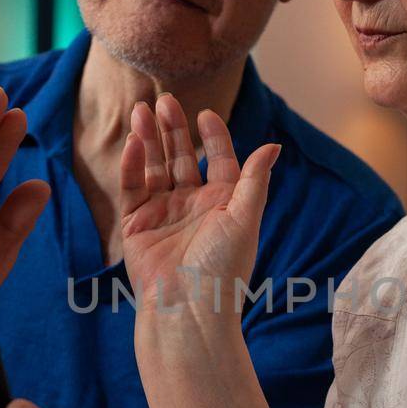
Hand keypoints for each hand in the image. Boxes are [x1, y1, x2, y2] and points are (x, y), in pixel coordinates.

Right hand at [120, 93, 279, 315]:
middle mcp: (192, 205)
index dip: (213, 137)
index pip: (218, 161)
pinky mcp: (136, 225)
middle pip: (182, 157)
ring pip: (155, 167)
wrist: (187, 308)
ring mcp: (163, 213)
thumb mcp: (244, 218)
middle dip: (174, 129)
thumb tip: (274, 146)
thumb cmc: (223, 268)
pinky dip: (132, 164)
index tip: (205, 114)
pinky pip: (133, 188)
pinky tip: (133, 141)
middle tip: (165, 99)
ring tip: (143, 110)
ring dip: (149, 139)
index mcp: (223, 204)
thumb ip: (254, 179)